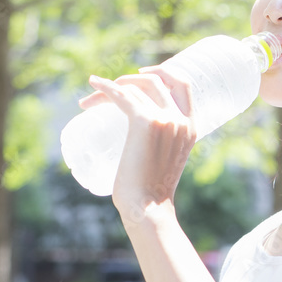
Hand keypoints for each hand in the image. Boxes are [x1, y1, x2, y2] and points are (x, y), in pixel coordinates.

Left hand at [80, 65, 196, 222]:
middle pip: (156, 80)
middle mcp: (180, 119)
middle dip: (131, 78)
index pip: (183, 84)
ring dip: (111, 88)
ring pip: (135, 88)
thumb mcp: (165, 162)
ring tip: (91, 99)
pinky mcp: (144, 122)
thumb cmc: (150, 193)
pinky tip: (94, 84)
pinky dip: (105, 88)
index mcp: (191, 127)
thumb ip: (161, 148)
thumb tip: (142, 145)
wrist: (148, 209)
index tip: (143, 74)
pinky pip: (122, 96)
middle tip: (112, 87)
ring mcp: (164, 119)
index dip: (163, 72)